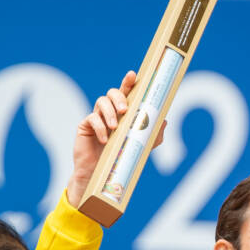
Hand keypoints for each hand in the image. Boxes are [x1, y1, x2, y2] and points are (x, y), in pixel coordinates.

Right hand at [67, 72, 166, 206]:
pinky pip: (91, 119)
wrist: (101, 174)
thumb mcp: (142, 146)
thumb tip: (165, 120)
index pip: (126, 93)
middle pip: (112, 93)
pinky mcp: (85, 126)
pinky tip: (105, 140)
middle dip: (119, 98)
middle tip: (125, 110)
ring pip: (101, 102)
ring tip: (115, 127)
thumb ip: (154, 134)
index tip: (132, 75)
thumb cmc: (121, 157)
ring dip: (109, 113)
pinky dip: (100, 128)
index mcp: (123, 112)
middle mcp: (109, 111)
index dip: (128, 82)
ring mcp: (96, 117)